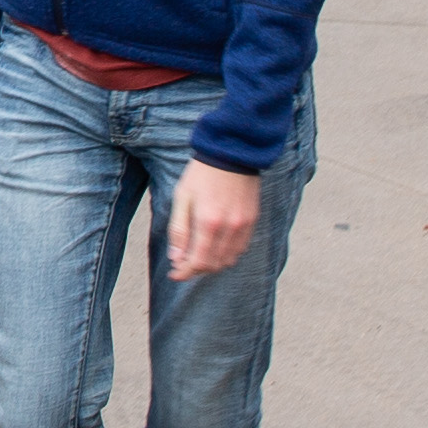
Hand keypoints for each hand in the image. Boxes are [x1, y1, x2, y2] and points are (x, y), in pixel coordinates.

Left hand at [163, 160, 264, 278]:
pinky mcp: (252, 220)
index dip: (185, 272)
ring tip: (199, 256)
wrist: (232, 153)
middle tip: (184, 264)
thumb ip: (179, 231)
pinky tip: (216, 247)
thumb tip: (176, 259)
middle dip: (196, 269)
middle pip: (213, 264)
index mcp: (208, 222)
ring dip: (212, 264)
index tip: (175, 274)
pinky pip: (241, 248)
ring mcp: (243, 225)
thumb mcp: (182, 198)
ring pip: (229, 260)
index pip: (198, 262)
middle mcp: (229, 228)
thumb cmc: (201, 174)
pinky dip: (228, 254)